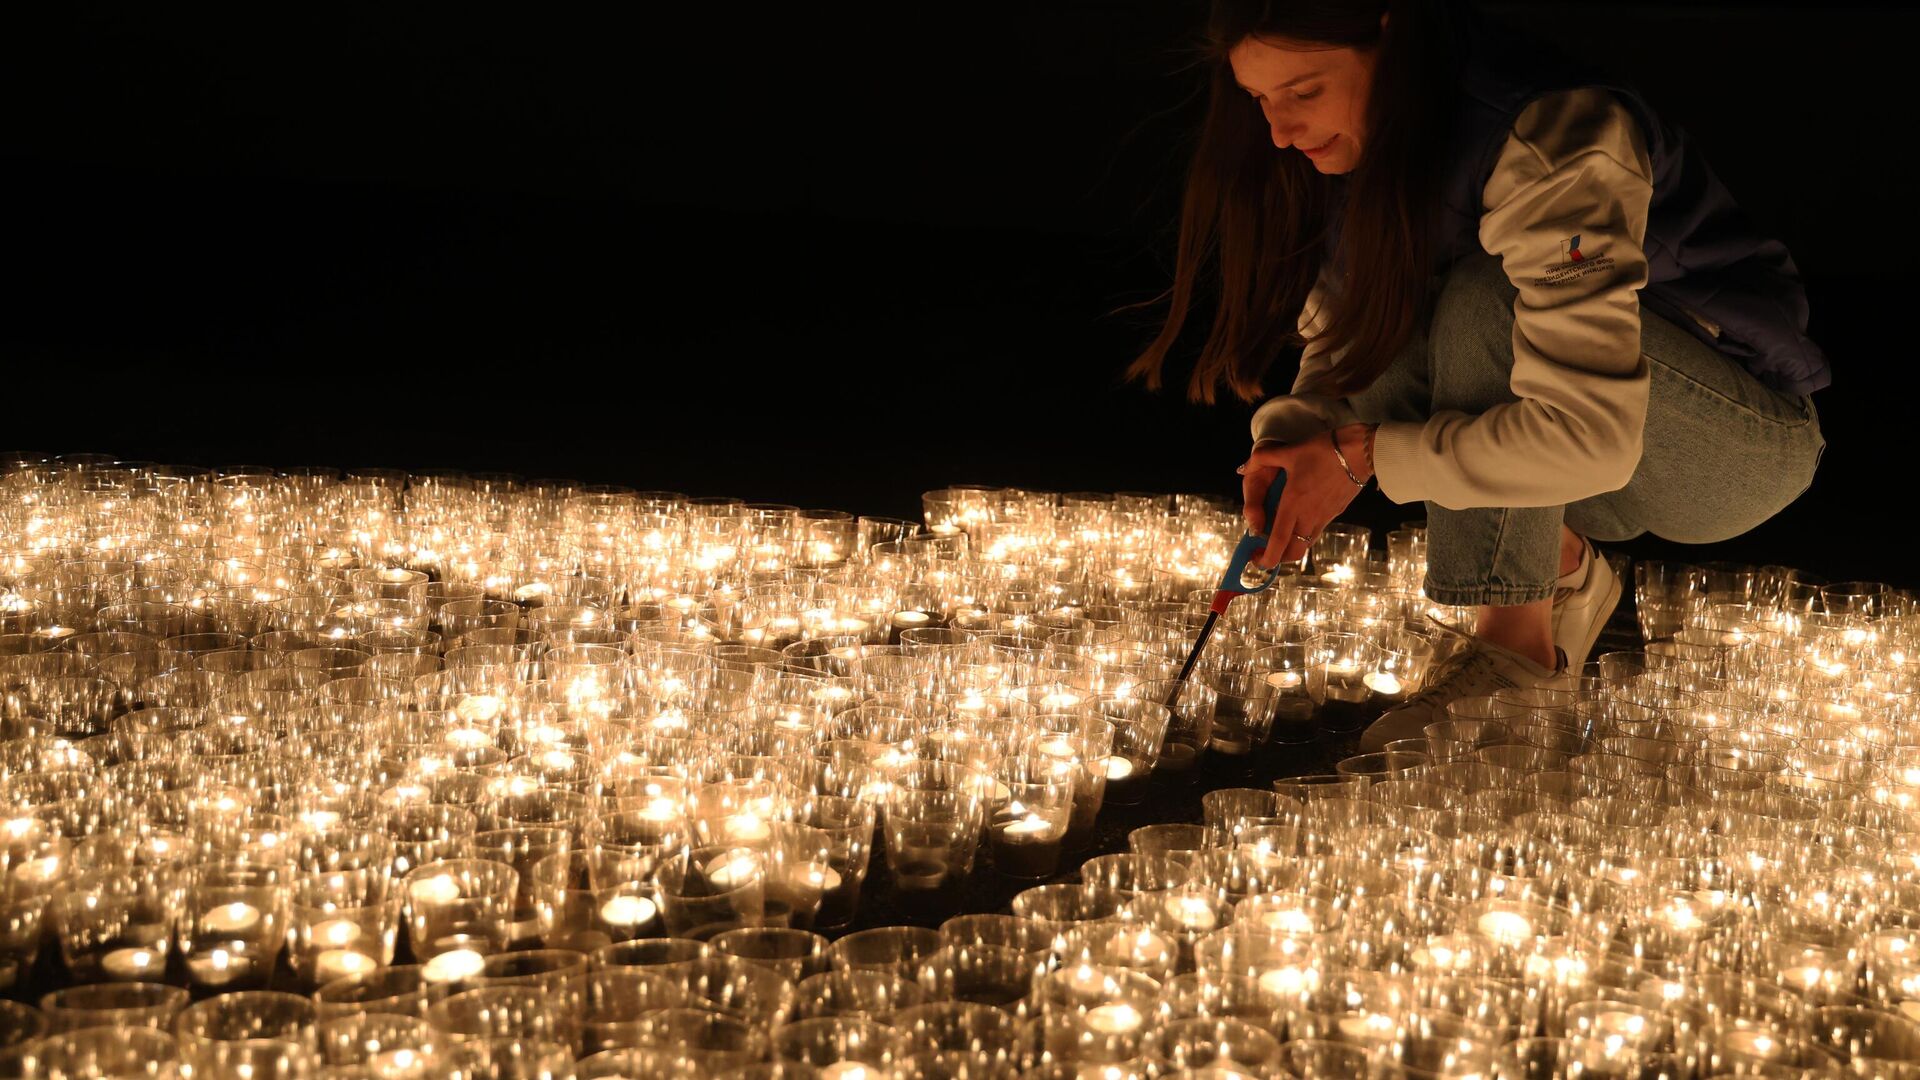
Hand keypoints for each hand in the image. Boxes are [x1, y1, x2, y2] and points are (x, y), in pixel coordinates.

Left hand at [1238, 423, 1373, 567]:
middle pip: (1293, 551)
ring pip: (1306, 544)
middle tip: (1266, 552)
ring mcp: (1325, 516)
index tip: (1257, 561)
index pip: (1278, 540)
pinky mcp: (1337, 512)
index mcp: (1293, 504)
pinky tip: (1299, 520)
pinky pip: (1317, 531)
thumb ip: (1262, 458)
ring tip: (1280, 537)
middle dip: (1278, 558)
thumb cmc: (1324, 450)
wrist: (1361, 451)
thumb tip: (1243, 467)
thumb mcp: (1289, 451)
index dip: (1267, 557)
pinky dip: (1305, 534)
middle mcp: (1309, 515)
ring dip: (1292, 547)